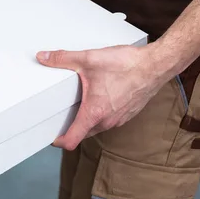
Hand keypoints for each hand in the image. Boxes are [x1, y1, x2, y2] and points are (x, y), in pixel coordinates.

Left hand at [36, 45, 169, 149]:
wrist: (156, 65)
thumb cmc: (126, 65)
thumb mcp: (89, 59)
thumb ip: (62, 58)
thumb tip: (43, 57)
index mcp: (95, 113)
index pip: (71, 140)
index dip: (58, 141)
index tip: (51, 137)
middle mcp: (107, 121)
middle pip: (83, 134)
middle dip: (70, 129)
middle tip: (58, 117)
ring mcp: (119, 119)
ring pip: (97, 127)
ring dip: (86, 120)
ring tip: (77, 105)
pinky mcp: (128, 114)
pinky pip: (109, 120)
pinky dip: (100, 114)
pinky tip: (98, 98)